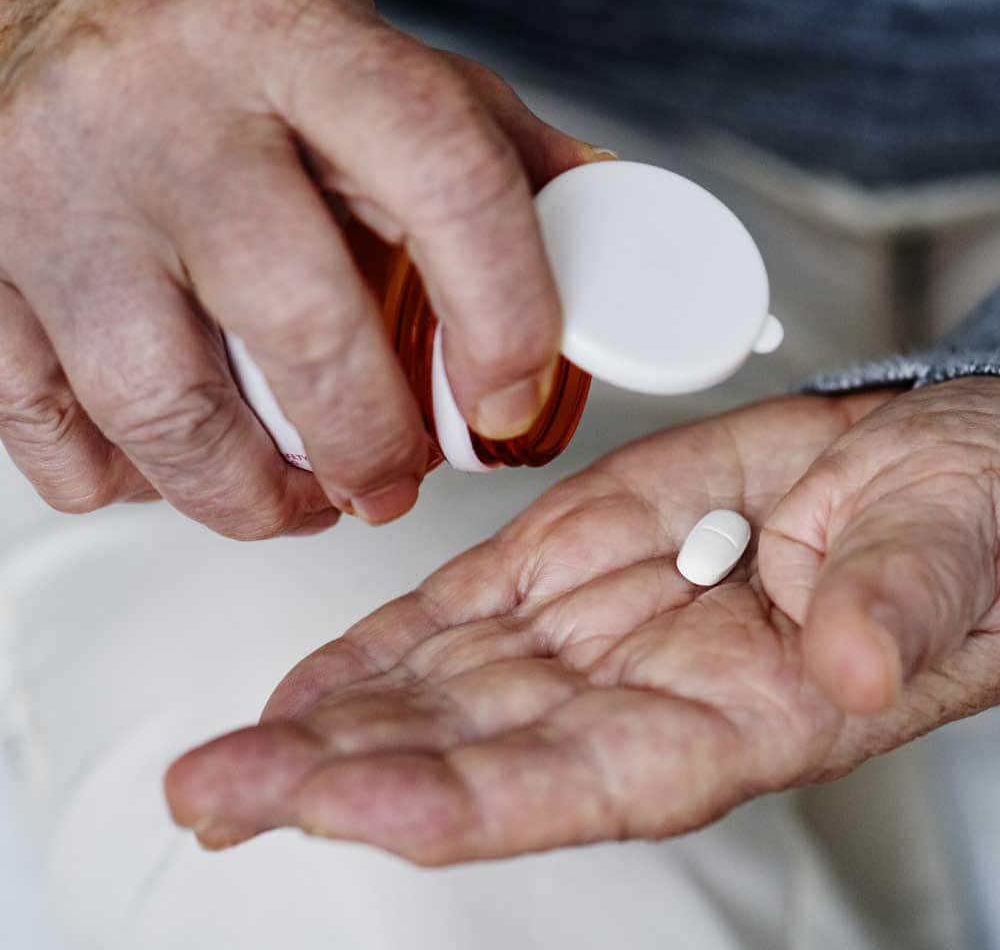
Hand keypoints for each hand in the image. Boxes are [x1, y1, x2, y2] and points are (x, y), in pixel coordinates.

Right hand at [0, 0, 600, 536]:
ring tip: (296, 501)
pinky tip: (174, 463)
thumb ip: (473, 136)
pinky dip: (124, 480)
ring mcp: (53, 196)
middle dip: (368, 444)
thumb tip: (589, 219)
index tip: (510, 399)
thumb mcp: (359, 47)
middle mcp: (164, 115)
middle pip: (298, 327)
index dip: (503, 315)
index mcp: (292, 43)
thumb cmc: (211, 32)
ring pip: (163, 409)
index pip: (443, 180)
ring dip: (249, 496)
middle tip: (393, 481)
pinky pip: (47, 429)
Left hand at [166, 378, 999, 861]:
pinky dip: (376, 650)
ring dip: (329, 723)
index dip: (465, 798)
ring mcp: (591, 627)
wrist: (916, 466)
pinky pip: (455, 614)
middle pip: (470, 751)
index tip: (350, 805)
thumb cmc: (951, 524)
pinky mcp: (566, 559)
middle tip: (220, 790)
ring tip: (227, 754)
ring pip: (439, 690)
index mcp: (735, 714)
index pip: (578, 782)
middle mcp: (638, 691)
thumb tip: (847, 659)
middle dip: (339, 776)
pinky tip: (305, 687)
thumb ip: (896, 607)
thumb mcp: (950, 553)